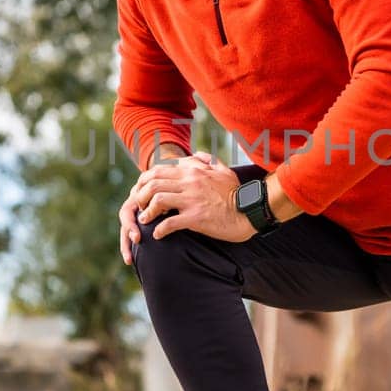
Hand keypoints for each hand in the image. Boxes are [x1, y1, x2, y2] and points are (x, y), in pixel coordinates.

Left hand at [119, 152, 254, 262]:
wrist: (251, 210)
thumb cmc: (237, 192)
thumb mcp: (224, 170)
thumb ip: (208, 160)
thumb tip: (196, 155)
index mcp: (193, 171)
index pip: (158, 170)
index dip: (144, 182)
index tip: (142, 193)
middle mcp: (190, 182)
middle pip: (153, 184)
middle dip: (141, 196)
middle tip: (140, 207)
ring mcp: (192, 200)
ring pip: (158, 201)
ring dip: (147, 212)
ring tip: (145, 221)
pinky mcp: (196, 218)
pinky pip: (170, 223)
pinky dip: (160, 230)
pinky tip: (158, 235)